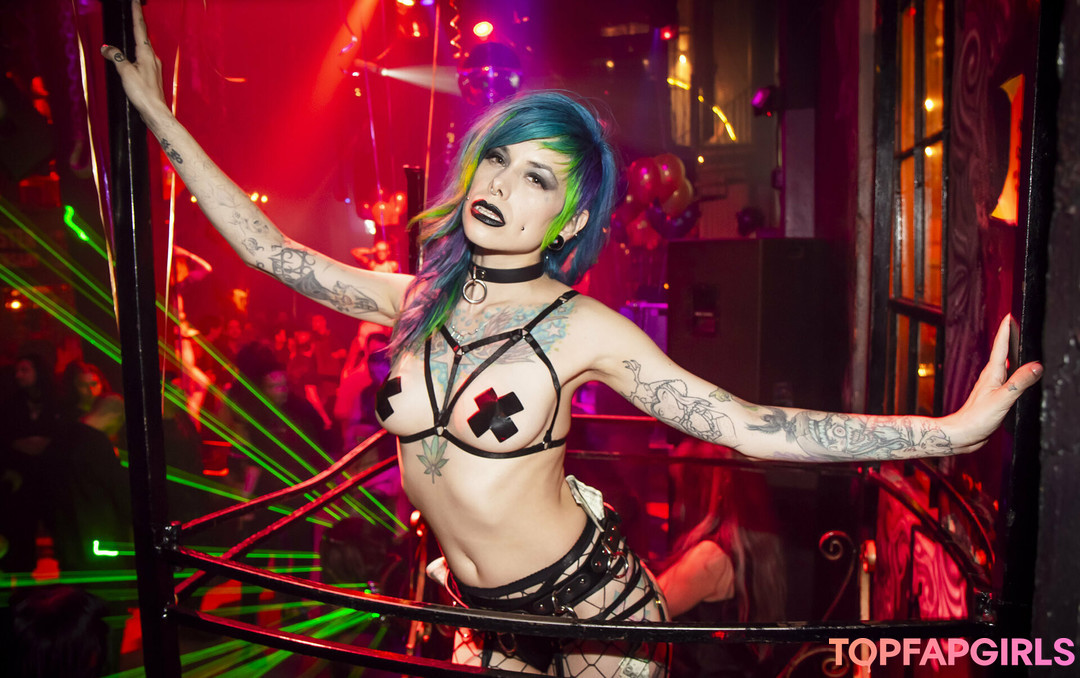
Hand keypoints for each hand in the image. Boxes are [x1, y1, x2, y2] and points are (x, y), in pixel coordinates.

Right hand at [100, 1, 167, 119]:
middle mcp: (152, 58)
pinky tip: (131, 57)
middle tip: (133, 10)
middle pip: (142, 36)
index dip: (136, 13)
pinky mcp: (151, 75)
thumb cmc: (143, 93)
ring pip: (142, 48)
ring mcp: (153, 67)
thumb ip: (116, 57)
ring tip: (132, 29)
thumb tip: (107, 49)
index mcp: (146, 53)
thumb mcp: (125, 72)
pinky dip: (134, 53)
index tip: (135, 1)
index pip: (140, 28)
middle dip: (137, 23)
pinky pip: (141, 59)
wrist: (155, 111)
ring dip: (136, 38)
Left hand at [948, 315, 1042, 452]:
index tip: (1010, 316)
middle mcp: (991, 377)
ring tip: (1019, 346)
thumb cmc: (976, 418)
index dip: (1006, 331)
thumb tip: (1036, 366)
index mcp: (992, 374)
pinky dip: (1014, 373)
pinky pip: (1006, 380)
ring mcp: (992, 387)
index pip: (1001, 347)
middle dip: (1010, 338)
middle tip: (1017, 325)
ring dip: (1012, 355)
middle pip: (1003, 353)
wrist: (962, 435)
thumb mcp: (1002, 399)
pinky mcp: (994, 397)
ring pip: (1005, 367)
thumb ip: (1019, 382)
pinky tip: (1017, 377)